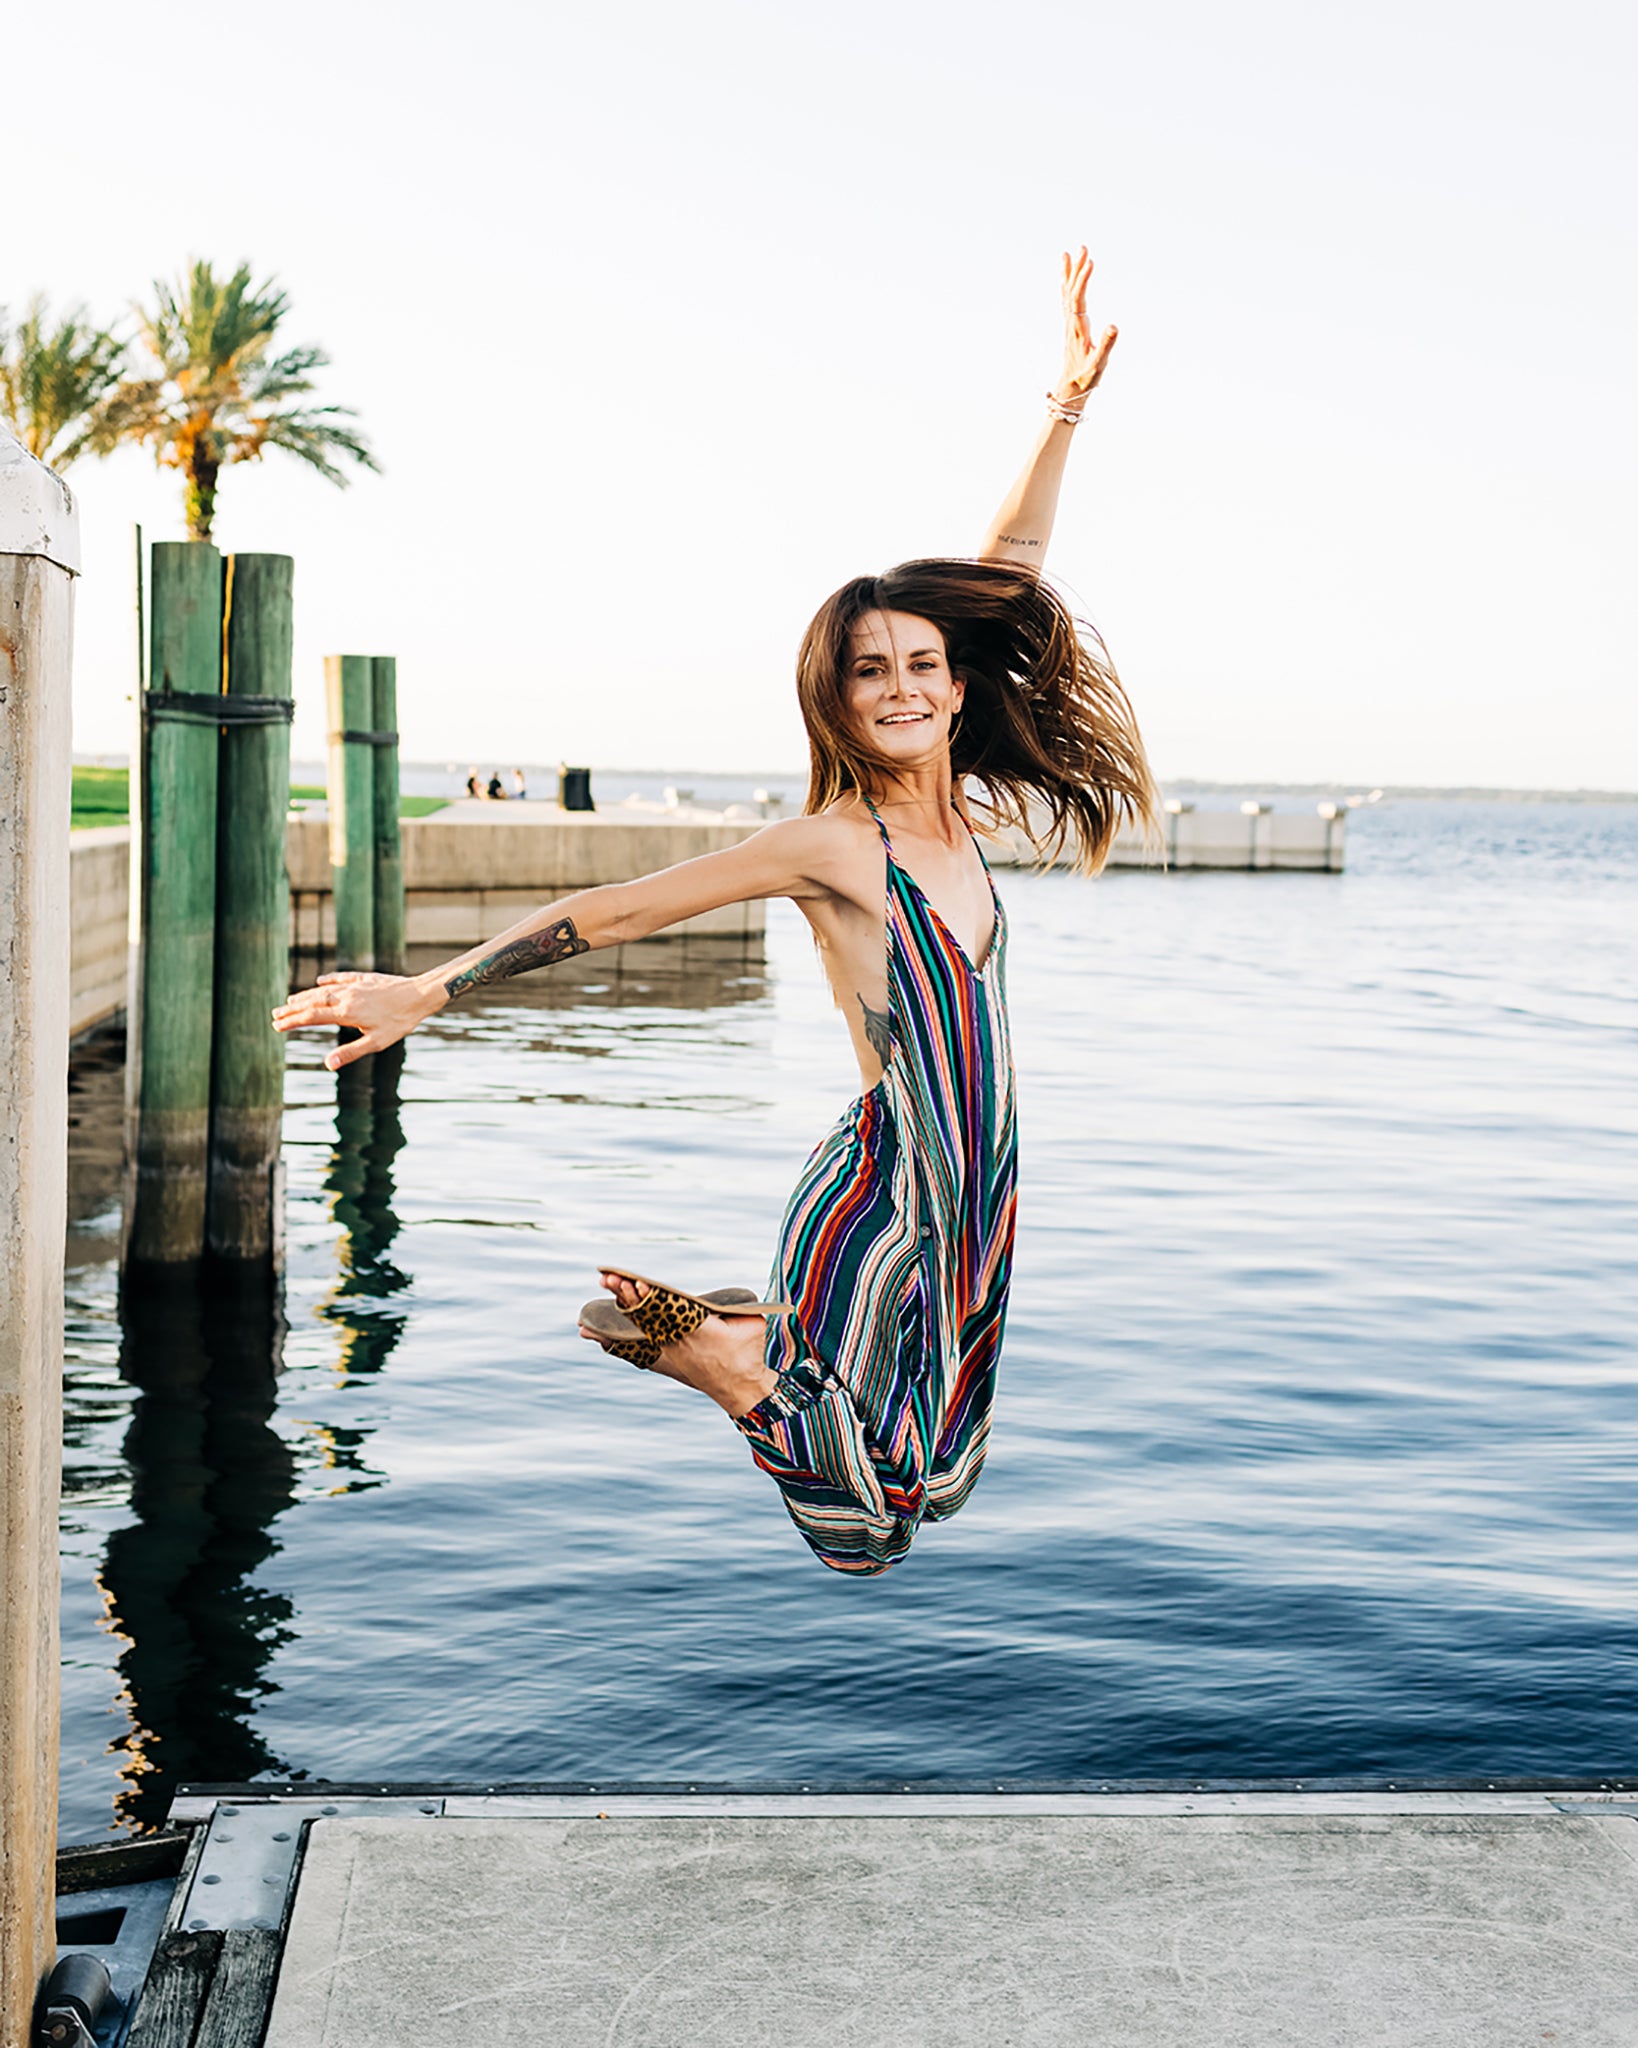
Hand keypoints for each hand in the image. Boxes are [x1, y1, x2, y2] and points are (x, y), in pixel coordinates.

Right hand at [271, 970, 445, 1069]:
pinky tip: (320, 980)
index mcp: (346, 1013)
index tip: (277, 1026)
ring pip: (324, 990)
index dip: (293, 1022)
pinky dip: (328, 979)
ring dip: (306, 995)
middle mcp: (347, 996)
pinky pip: (342, 978)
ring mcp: (356, 985)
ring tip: (291, 1000)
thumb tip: (328, 1065)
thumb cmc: (400, 1021)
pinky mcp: (366, 978)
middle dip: (293, 1009)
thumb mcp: (377, 1042)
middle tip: (275, 1014)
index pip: (312, 1018)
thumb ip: (351, 1052)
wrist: (420, 994)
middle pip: (313, 1002)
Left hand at [1054, 246, 1116, 403]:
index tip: (1089, 261)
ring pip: (1067, 293)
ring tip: (1070, 253)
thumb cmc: (1085, 379)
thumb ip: (1106, 345)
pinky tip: (1068, 277)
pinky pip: (1067, 300)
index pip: (1078, 299)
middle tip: (1082, 247)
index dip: (1083, 280)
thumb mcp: (1099, 364)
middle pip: (1071, 291)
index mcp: (1077, 329)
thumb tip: (1114, 325)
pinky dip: (1068, 285)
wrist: (1069, 389)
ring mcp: (1069, 323)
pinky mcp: (1071, 326)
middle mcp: (1071, 323)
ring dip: (1070, 273)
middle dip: (1077, 269)